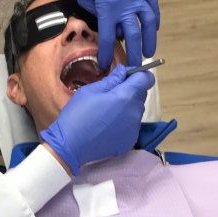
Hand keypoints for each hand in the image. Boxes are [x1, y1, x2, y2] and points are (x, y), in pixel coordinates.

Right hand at [39, 65, 153, 174]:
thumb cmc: (78, 114)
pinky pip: (132, 125)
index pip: (146, 79)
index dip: (138, 74)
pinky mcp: (130, 140)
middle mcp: (135, 112)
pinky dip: (124, 122)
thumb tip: (123, 71)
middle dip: (129, 91)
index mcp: (126, 96)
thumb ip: (111, 80)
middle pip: (140, 94)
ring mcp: (134, 128)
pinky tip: (107, 125)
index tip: (125, 77)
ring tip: (107, 112)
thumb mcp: (91, 91)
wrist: (71, 145)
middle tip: (109, 95)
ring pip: (136, 110)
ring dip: (126, 107)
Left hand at [57, 0, 159, 69]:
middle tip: (133, 65)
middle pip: (133, 34)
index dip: (107, 53)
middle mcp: (126, 1)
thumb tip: (111, 31)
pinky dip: (153, 19)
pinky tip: (153, 28)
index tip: (106, 64)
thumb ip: (98, 17)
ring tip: (148, 52)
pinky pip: (152, 6)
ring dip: (149, 39)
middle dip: (133, 52)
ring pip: (148, 21)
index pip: (108, 37)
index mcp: (108, 6)